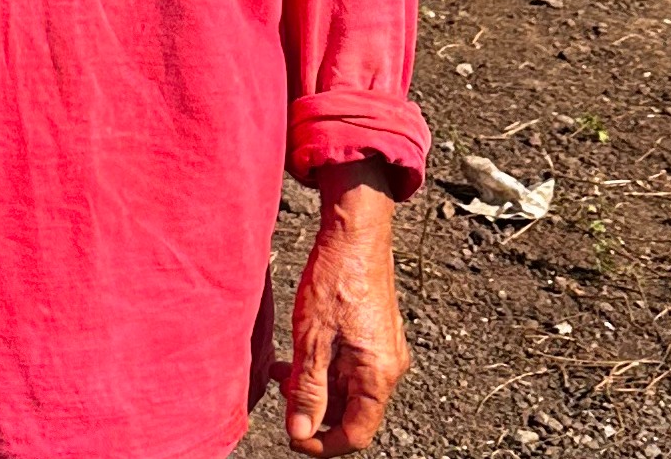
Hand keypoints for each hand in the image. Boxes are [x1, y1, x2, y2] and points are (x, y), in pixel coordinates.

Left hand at [286, 160, 410, 454]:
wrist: (356, 232)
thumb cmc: (335, 279)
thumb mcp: (312, 340)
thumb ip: (307, 391)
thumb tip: (300, 433)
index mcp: (378, 375)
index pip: (356, 435)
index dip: (321, 444)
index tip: (291, 434)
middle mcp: (389, 368)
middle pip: (352, 415)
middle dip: (314, 413)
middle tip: (281, 392)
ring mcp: (385, 352)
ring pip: (349, 391)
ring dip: (317, 390)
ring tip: (284, 372)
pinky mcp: (377, 336)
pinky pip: (352, 369)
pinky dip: (325, 369)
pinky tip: (301, 353)